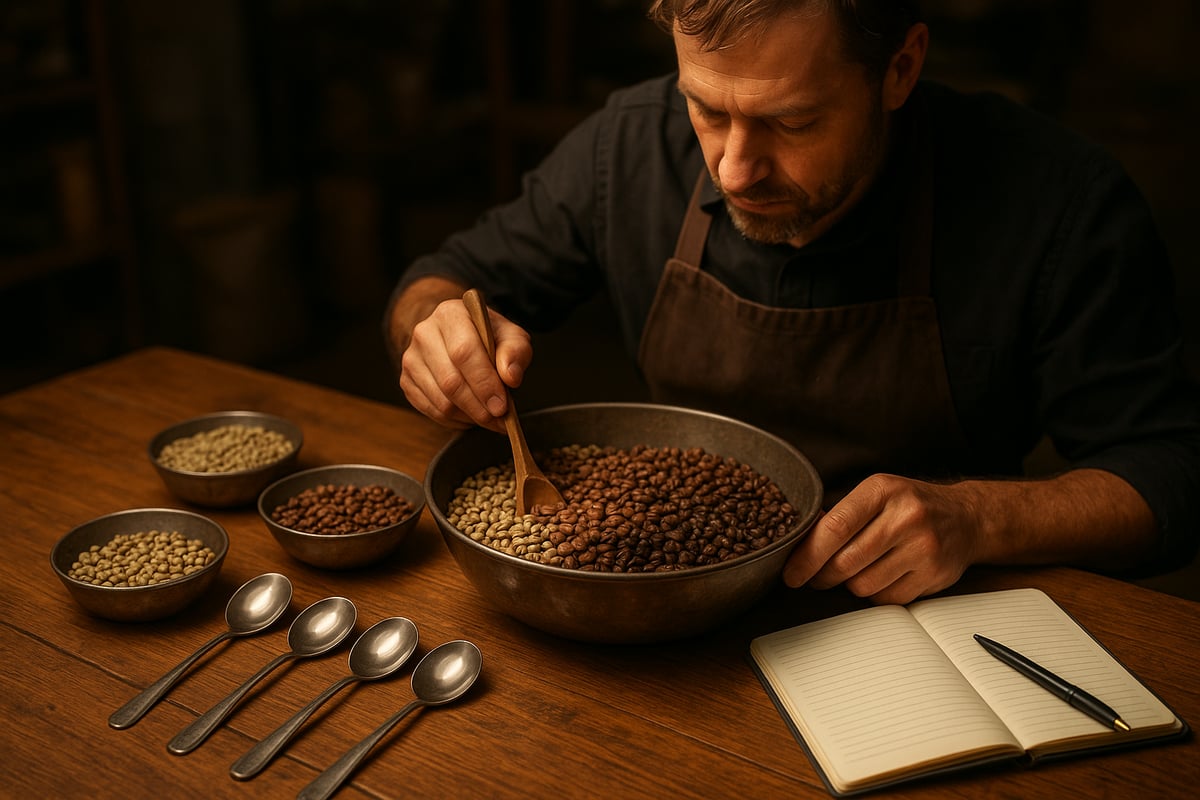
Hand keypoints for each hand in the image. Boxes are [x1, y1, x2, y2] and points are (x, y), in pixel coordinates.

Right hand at [398, 296, 532, 431]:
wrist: (458, 336)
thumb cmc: (488, 337)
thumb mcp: (511, 336)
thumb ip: (516, 352)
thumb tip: (510, 377)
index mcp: (451, 314)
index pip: (464, 352)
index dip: (484, 383)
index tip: (502, 405)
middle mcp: (425, 333)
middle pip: (451, 381)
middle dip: (478, 407)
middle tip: (499, 419)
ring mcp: (412, 358)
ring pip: (441, 400)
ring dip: (469, 416)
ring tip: (489, 417)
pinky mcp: (406, 380)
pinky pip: (431, 410)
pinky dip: (454, 420)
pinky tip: (471, 415)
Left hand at [781, 474, 983, 604]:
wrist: (966, 518)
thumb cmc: (910, 506)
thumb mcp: (877, 494)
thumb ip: (842, 515)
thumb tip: (799, 547)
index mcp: (883, 490)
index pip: (835, 527)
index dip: (807, 555)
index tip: (791, 573)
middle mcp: (905, 517)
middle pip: (845, 562)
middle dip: (822, 576)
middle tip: (815, 577)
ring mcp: (923, 547)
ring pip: (863, 585)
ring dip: (850, 585)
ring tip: (856, 571)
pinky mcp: (934, 575)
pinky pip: (887, 598)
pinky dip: (876, 593)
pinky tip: (883, 576)